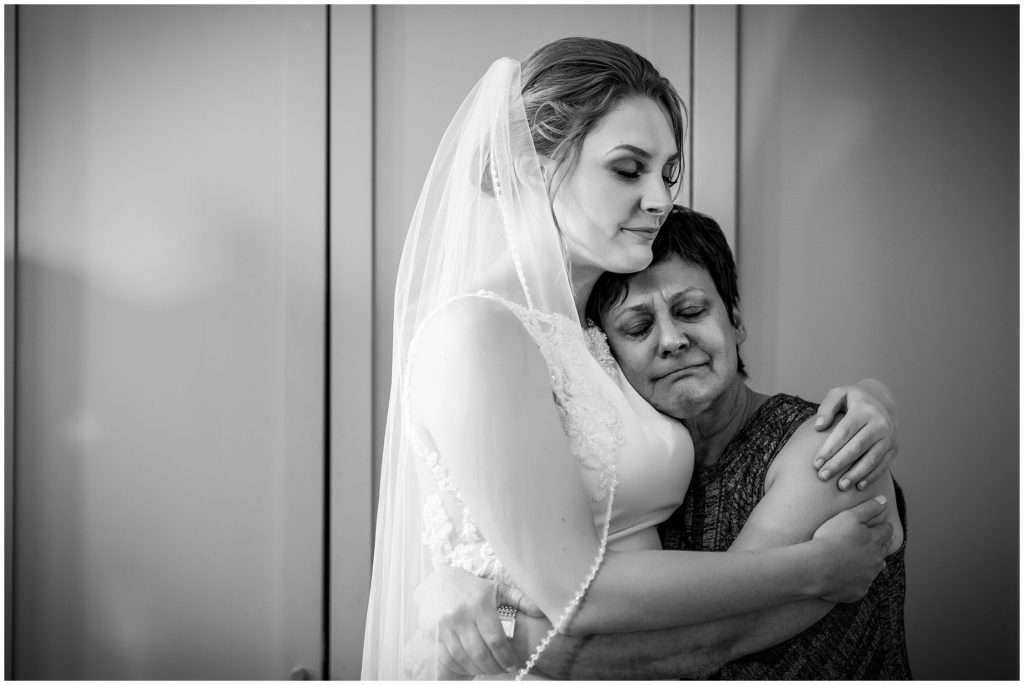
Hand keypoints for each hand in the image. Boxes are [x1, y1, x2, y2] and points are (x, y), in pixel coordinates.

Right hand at [415, 566, 542, 676]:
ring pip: (464, 658)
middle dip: (495, 667)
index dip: (507, 657)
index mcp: (479, 604)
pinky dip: (461, 668)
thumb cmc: (472, 588)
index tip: (514, 665)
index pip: (496, 640)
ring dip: (480, 669)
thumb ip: (519, 599)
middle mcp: (460, 615)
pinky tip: (472, 666)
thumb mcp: (496, 588)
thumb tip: (540, 611)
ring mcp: (445, 626)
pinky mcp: (433, 634)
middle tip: (503, 670)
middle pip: (481, 653)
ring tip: (490, 669)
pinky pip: (448, 659)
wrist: (437, 583)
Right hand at [811, 495, 892, 602]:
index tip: (874, 526)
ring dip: (870, 563)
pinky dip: (856, 580)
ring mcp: (868, 577)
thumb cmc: (831, 538)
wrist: (817, 567)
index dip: (880, 526)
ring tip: (857, 560)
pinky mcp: (858, 591)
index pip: (886, 530)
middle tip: (866, 541)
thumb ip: (868, 508)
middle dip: (878, 545)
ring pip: (875, 569)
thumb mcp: (848, 516)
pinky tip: (845, 576)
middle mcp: (876, 560)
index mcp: (875, 540)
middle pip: (883, 550)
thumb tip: (884, 500)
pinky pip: (861, 585)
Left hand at [813, 380, 897, 490]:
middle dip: (839, 464)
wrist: (882, 401)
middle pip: (857, 448)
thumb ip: (827, 407)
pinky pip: (883, 465)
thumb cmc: (853, 400)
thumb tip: (819, 426)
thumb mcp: (839, 394)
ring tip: (841, 486)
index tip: (816, 463)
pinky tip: (859, 486)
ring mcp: (889, 437)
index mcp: (864, 410)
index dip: (830, 449)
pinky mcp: (894, 448)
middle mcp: (880, 424)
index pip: (844, 432)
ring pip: (872, 459)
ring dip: (856, 474)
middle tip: (823, 477)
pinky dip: (872, 476)